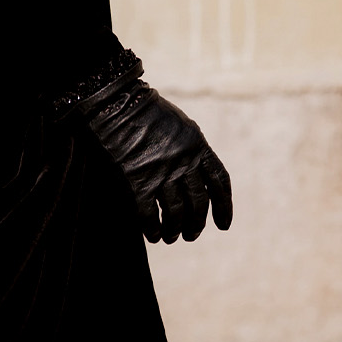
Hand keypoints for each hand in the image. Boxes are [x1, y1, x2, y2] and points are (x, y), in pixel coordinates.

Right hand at [81, 77, 232, 242]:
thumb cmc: (148, 112)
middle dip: (197, 224)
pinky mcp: (138, 181)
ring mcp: (161, 172)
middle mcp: (183, 161)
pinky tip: (153, 235)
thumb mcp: (181, 126)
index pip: (219, 182)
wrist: (117, 104)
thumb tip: (200, 175)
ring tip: (171, 237)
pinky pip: (150, 215)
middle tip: (191, 235)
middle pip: (199, 203)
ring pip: (176, 214)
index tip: (223, 224)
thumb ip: (193, 150)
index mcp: (198, 146)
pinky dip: (153, 229)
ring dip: (175, 230)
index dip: (224, 206)